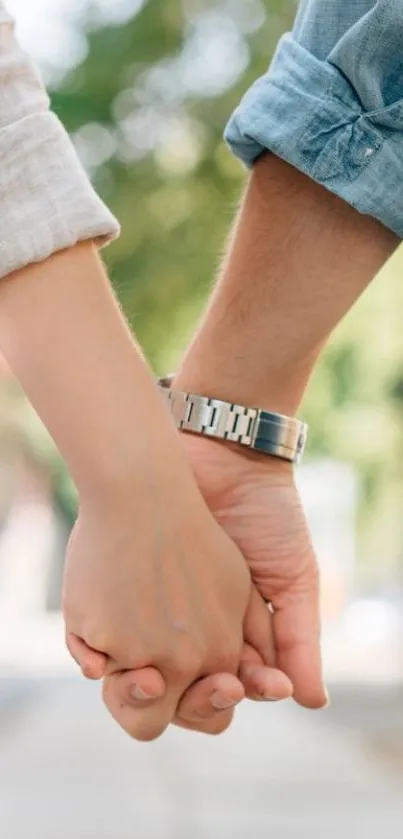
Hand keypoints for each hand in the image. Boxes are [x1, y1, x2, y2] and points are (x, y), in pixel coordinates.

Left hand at [63, 462, 289, 741]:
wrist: (224, 456)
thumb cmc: (269, 517)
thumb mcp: (295, 577)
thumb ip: (300, 638)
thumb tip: (313, 703)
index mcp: (242, 634)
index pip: (240, 686)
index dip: (244, 693)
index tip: (252, 685)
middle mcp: (200, 631)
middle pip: (193, 689)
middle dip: (201, 698)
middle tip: (215, 685)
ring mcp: (162, 614)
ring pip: (152, 672)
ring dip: (156, 686)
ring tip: (163, 676)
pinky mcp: (126, 594)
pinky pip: (115, 634)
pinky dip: (114, 652)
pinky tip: (122, 657)